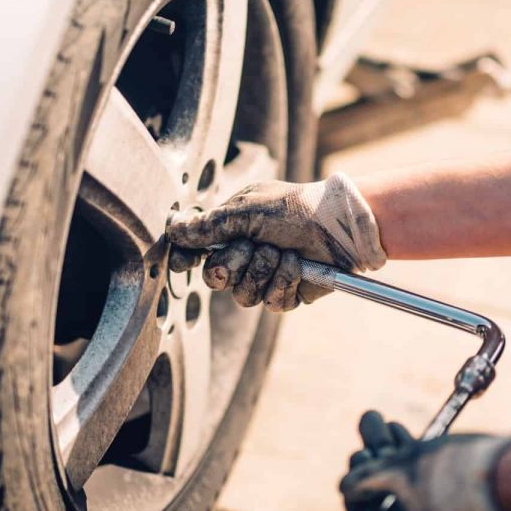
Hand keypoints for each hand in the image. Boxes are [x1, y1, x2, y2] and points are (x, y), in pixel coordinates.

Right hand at [166, 172, 385, 311]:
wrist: (336, 224)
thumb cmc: (293, 208)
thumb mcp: (246, 210)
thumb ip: (209, 225)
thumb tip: (173, 229)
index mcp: (231, 232)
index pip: (196, 253)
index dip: (187, 259)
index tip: (184, 261)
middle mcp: (245, 257)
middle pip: (216, 279)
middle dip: (235, 263)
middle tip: (255, 245)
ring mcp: (265, 277)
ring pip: (243, 295)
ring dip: (263, 271)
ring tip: (282, 252)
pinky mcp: (286, 294)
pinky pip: (270, 302)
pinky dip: (284, 281)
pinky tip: (296, 265)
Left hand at [339, 411, 510, 510]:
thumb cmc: (454, 473)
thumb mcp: (400, 469)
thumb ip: (368, 478)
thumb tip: (346, 485)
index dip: (354, 493)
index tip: (353, 466)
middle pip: (392, 502)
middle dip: (377, 466)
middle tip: (370, 437)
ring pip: (417, 490)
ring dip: (398, 457)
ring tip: (389, 426)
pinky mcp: (478, 502)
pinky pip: (441, 486)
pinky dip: (425, 462)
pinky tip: (414, 434)